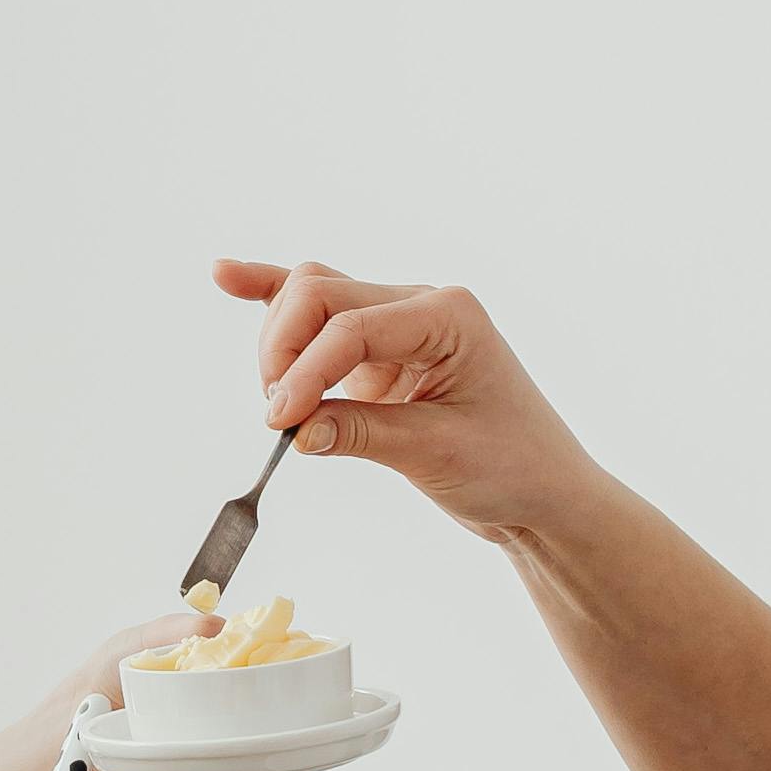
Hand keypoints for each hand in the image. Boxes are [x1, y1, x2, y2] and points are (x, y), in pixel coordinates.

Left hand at [55, 613, 285, 770]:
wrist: (62, 738)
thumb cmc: (101, 686)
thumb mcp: (133, 647)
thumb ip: (174, 631)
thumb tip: (217, 627)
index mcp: (236, 696)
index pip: (293, 706)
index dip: (304, 712)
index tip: (289, 709)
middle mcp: (239, 737)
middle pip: (291, 758)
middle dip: (276, 759)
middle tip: (240, 749)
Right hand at [215, 258, 599, 550]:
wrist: (544, 493)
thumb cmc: (513, 467)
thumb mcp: (437, 453)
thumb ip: (361, 432)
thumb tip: (293, 428)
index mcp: (448, 315)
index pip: (352, 326)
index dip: (307, 371)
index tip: (281, 423)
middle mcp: (421, 306)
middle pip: (321, 294)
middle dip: (286, 352)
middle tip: (279, 418)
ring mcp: (396, 325)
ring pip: (311, 300)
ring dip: (280, 345)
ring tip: (281, 407)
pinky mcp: (377, 354)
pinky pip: (318, 319)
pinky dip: (273, 300)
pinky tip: (227, 277)